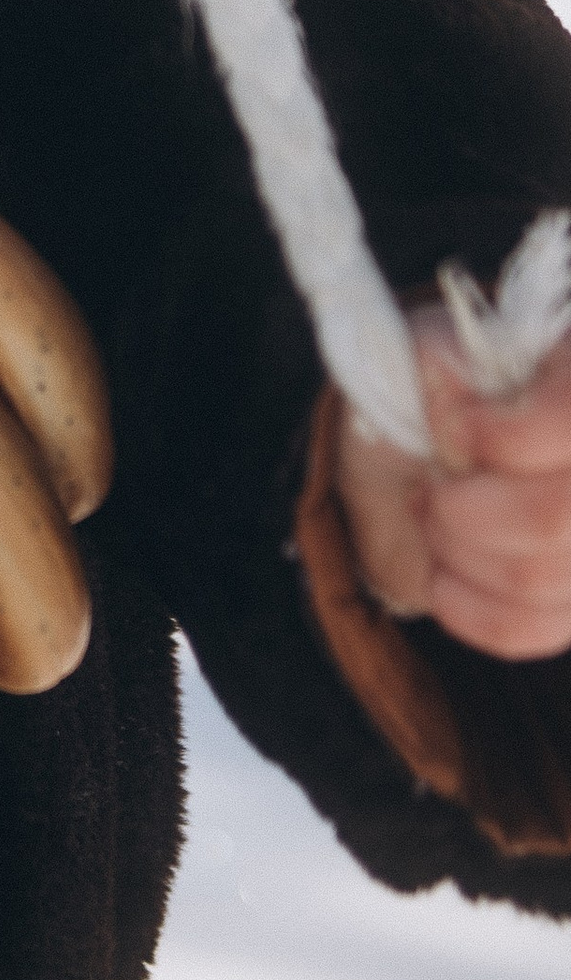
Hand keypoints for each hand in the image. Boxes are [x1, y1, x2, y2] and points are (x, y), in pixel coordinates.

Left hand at [336, 317, 570, 660]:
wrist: (423, 460)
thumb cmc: (438, 395)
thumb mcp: (432, 352)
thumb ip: (444, 362)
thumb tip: (455, 405)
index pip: (570, 420)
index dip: (508, 437)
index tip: (452, 431)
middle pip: (554, 516)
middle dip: (466, 508)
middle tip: (432, 488)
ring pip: (539, 577)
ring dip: (458, 552)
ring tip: (434, 519)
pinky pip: (531, 628)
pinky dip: (469, 609)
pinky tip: (444, 578)